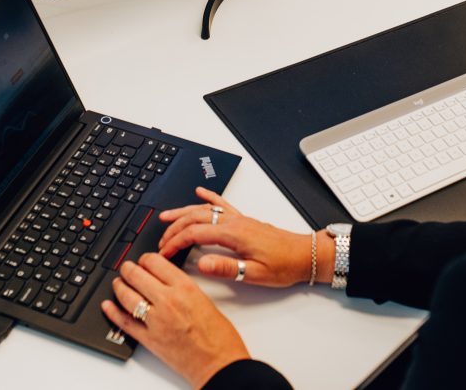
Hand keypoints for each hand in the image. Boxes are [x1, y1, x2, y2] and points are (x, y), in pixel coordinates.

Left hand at [101, 253, 248, 388]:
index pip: (155, 262)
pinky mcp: (149, 339)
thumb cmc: (219, 336)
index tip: (143, 260)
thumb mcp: (205, 300)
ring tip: (117, 283)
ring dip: (119, 287)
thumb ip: (183, 288)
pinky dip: (113, 313)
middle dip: (128, 269)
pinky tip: (107, 306)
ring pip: (127, 297)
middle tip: (126, 268)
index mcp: (185, 287)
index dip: (145, 258)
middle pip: (137, 276)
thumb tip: (167, 282)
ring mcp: (156, 320)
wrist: (219, 363)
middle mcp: (168, 301)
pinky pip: (125, 323)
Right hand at [158, 187, 315, 286]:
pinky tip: (200, 192)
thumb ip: (226, 268)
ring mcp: (239, 219)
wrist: (304, 255)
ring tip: (166, 216)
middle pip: (195, 219)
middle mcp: (235, 222)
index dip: (175, 243)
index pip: (195, 235)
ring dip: (183, 211)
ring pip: (205, 209)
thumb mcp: (254, 274)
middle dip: (174, 229)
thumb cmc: (283, 265)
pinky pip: (223, 204)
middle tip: (160, 240)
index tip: (164, 253)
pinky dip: (209, 197)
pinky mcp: (244, 220)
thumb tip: (201, 264)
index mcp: (234, 235)